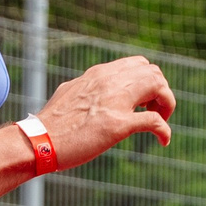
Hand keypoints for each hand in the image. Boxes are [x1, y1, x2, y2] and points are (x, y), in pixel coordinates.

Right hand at [36, 57, 176, 167]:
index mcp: (99, 74)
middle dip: (161, 91)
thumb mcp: (71, 93)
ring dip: (167, 104)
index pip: (137, 64)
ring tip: (162, 121)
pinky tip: (163, 141)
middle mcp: (109, 81)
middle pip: (153, 71)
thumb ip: (88, 90)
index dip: (148, 81)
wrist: (38, 141)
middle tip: (156, 111)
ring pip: (158, 86)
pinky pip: (154, 122)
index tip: (144, 100)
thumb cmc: (52, 124)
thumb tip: (94, 94)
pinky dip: (165, 131)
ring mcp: (115, 102)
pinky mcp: (117, 125)